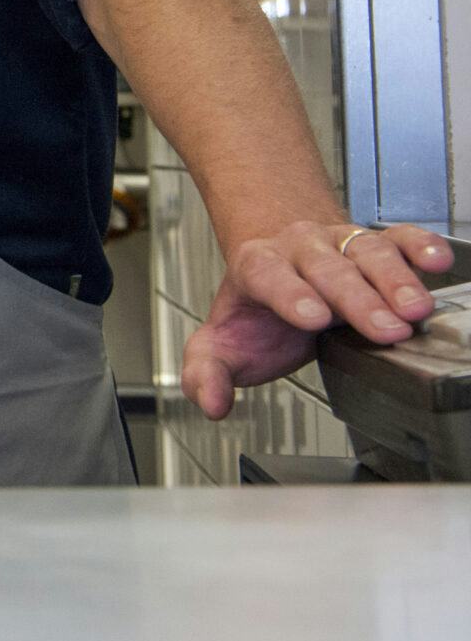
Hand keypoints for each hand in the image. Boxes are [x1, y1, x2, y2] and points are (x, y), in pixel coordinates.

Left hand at [182, 220, 452, 418]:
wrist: (279, 264)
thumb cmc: (256, 312)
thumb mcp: (222, 343)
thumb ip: (206, 371)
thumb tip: (211, 402)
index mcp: (256, 267)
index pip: (269, 276)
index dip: (290, 294)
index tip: (313, 317)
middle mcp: (298, 249)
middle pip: (328, 270)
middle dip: (357, 299)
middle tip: (384, 329)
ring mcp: (337, 242)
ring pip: (366, 253)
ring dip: (394, 280)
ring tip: (415, 310)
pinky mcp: (373, 242)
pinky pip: (398, 237)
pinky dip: (418, 245)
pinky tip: (435, 260)